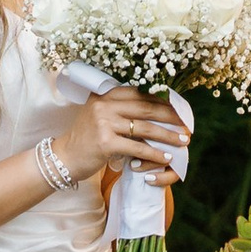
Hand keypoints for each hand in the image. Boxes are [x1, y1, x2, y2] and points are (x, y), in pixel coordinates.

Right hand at [51, 83, 189, 180]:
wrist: (64, 158)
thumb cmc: (86, 138)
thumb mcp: (100, 115)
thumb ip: (121, 108)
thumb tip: (155, 107)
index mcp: (104, 95)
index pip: (139, 93)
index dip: (161, 100)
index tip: (178, 107)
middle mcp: (104, 105)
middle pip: (145, 108)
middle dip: (170, 116)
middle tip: (186, 124)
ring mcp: (103, 123)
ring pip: (144, 128)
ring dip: (167, 135)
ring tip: (182, 140)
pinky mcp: (105, 143)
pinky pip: (137, 147)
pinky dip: (154, 153)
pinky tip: (166, 157)